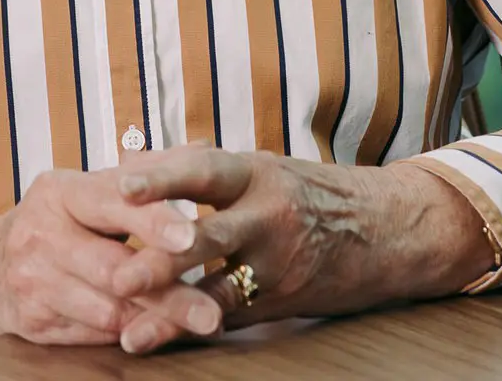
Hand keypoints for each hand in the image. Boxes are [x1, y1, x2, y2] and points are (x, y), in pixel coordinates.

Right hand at [0, 164, 223, 351]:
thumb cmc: (60, 219)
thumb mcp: (90, 187)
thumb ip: (146, 173)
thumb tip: (203, 147)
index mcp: (60, 191)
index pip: (111, 202)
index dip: (151, 219)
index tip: (190, 235)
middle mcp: (41, 234)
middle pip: (113, 268)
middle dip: (168, 290)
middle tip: (211, 308)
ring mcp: (34, 282)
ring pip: (106, 308)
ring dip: (157, 319)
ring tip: (202, 323)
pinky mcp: (34, 323)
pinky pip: (92, 336)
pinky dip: (131, 336)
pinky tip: (162, 337)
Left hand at [106, 146, 495, 351]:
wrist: (385, 229)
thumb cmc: (308, 191)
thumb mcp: (259, 168)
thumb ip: (198, 169)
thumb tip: (128, 160)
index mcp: (256, 172)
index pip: (203, 170)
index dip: (162, 176)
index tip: (121, 183)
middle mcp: (267, 216)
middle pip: (207, 236)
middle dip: (161, 259)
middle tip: (117, 276)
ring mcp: (277, 264)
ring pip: (217, 290)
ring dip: (172, 312)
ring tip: (132, 333)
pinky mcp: (281, 301)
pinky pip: (231, 316)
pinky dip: (195, 329)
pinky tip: (162, 340)